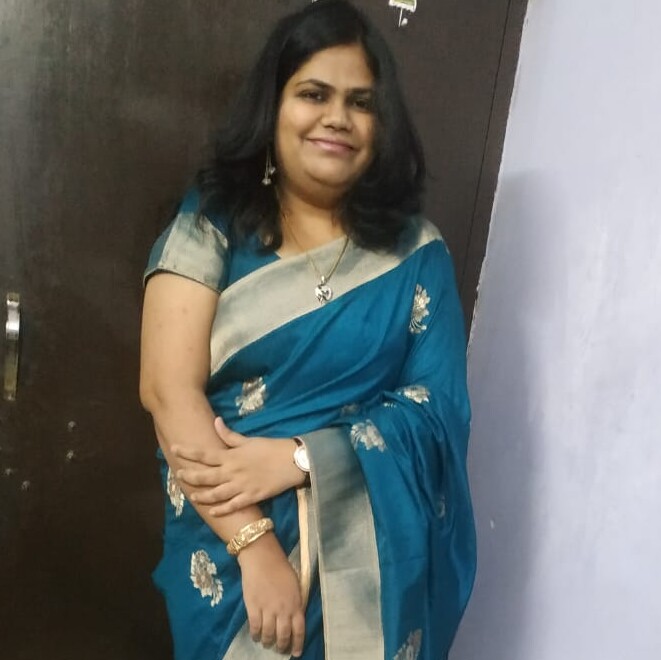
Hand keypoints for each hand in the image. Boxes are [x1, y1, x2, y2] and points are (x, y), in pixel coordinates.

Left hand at [173, 417, 305, 515]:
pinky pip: (234, 505)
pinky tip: (212, 512)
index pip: (205, 454)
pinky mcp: (252, 497)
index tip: (174, 448)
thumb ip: (229, 435)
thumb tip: (216, 421)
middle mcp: (233, 471)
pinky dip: (222, 509)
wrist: (292, 461)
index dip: (188, 452)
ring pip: (217, 493)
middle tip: (179, 475)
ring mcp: (242, 485)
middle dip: (191, 475)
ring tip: (192, 496)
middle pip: (207, 475)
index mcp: (232, 456)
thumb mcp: (249, 440)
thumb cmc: (270, 448)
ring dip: (203, 495)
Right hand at [238, 533, 305, 655]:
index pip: (299, 630)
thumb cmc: (280, 567)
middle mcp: (283, 610)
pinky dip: (255, 635)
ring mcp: (268, 609)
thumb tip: (295, 616)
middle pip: (283, 636)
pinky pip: (254, 628)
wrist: (262, 557)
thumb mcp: (295, 585)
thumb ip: (295, 602)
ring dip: (268, 642)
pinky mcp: (253, 607)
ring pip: (268, 635)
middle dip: (282, 646)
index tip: (296, 653)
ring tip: (267, 643)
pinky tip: (255, 636)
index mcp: (296, 603)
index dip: (298, 644)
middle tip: (280, 650)